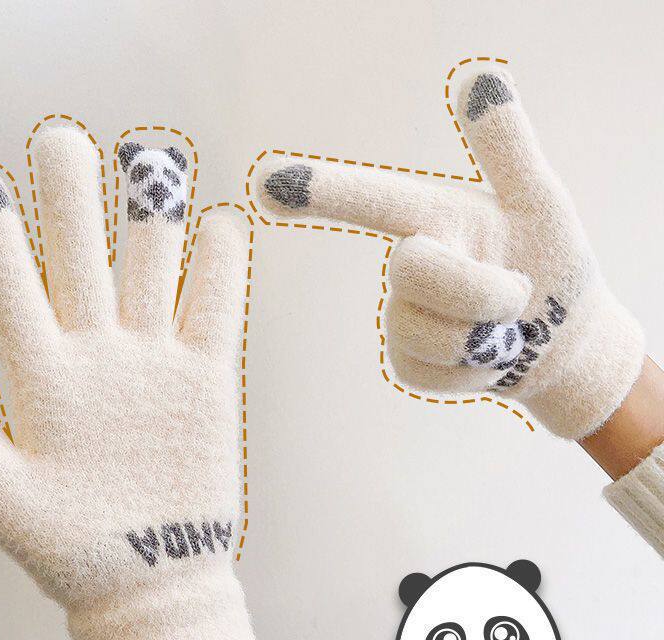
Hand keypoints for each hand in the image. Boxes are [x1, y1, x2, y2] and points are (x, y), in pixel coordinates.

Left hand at [0, 128, 262, 639]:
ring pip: (151, 267)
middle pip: (82, 259)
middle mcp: (95, 355)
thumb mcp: (4, 500)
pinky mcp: (206, 378)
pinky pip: (215, 308)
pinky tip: (219, 224)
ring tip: (148, 156)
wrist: (152, 581)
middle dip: (72, 203)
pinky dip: (220, 267)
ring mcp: (153, 361)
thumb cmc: (70, 551)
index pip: (11, 292)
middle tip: (64, 142)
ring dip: (150, 215)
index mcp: (39, 378)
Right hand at [258, 71, 643, 438]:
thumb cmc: (551, 263)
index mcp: (436, 218)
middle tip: (519, 295)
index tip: (268, 183)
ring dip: (482, 336)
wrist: (560, 339)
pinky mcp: (407, 360)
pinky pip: (428, 368)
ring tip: (505, 329)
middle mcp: (410, 262)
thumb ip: (507, 148)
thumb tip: (480, 78)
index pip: (375, 199)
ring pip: (426, 331)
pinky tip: (487, 359)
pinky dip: (473, 371)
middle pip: (414, 269)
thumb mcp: (540, 202)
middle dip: (481, 289)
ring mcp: (402, 314)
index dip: (325, 189)